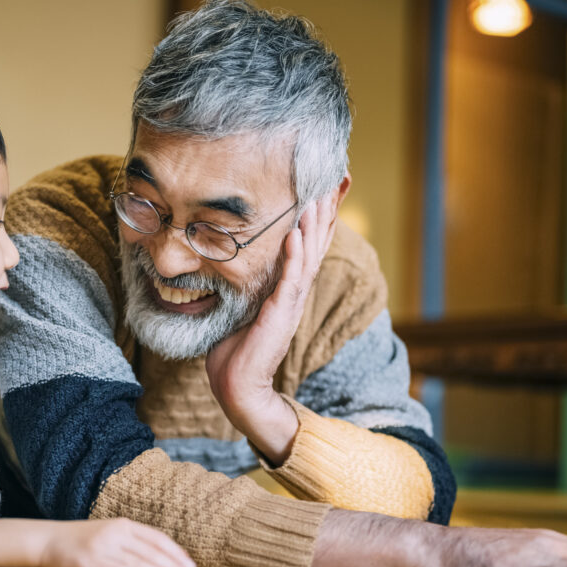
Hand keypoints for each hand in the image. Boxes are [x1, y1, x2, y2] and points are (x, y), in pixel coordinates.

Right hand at [38, 518, 195, 566]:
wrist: (45, 540)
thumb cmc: (81, 542)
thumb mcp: (109, 535)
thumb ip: (132, 544)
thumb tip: (160, 561)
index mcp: (123, 524)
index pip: (157, 538)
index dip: (176, 552)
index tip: (192, 566)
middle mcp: (115, 532)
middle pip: (151, 550)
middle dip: (174, 565)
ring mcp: (102, 546)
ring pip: (138, 561)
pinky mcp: (89, 562)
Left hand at [205, 193, 337, 462]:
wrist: (238, 387)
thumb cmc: (235, 352)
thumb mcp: (240, 309)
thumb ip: (245, 288)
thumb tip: (229, 265)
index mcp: (287, 290)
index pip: (306, 247)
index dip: (318, 218)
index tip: (326, 188)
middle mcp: (295, 293)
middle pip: (316, 244)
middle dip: (325, 211)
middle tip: (336, 178)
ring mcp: (290, 303)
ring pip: (308, 256)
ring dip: (314, 225)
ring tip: (319, 195)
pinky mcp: (280, 313)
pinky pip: (290, 278)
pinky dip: (294, 254)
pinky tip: (296, 232)